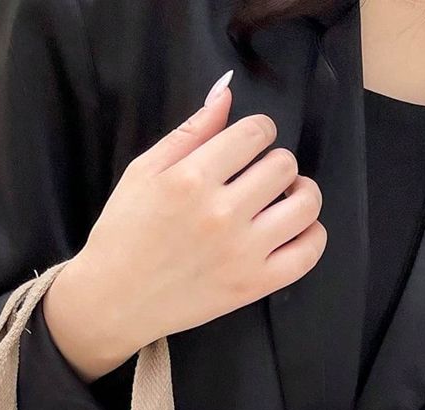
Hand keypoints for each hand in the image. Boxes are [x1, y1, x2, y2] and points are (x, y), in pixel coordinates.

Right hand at [41, 72, 326, 382]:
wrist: (112, 301)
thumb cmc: (122, 234)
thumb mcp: (143, 172)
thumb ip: (189, 131)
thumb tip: (227, 93)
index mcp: (192, 178)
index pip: (256, 132)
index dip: (258, 132)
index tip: (249, 147)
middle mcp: (221, 213)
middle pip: (284, 164)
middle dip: (274, 163)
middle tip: (258, 178)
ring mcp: (241, 252)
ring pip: (305, 204)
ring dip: (302, 193)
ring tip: (283, 200)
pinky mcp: (251, 285)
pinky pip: (307, 253)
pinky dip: (312, 235)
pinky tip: (295, 230)